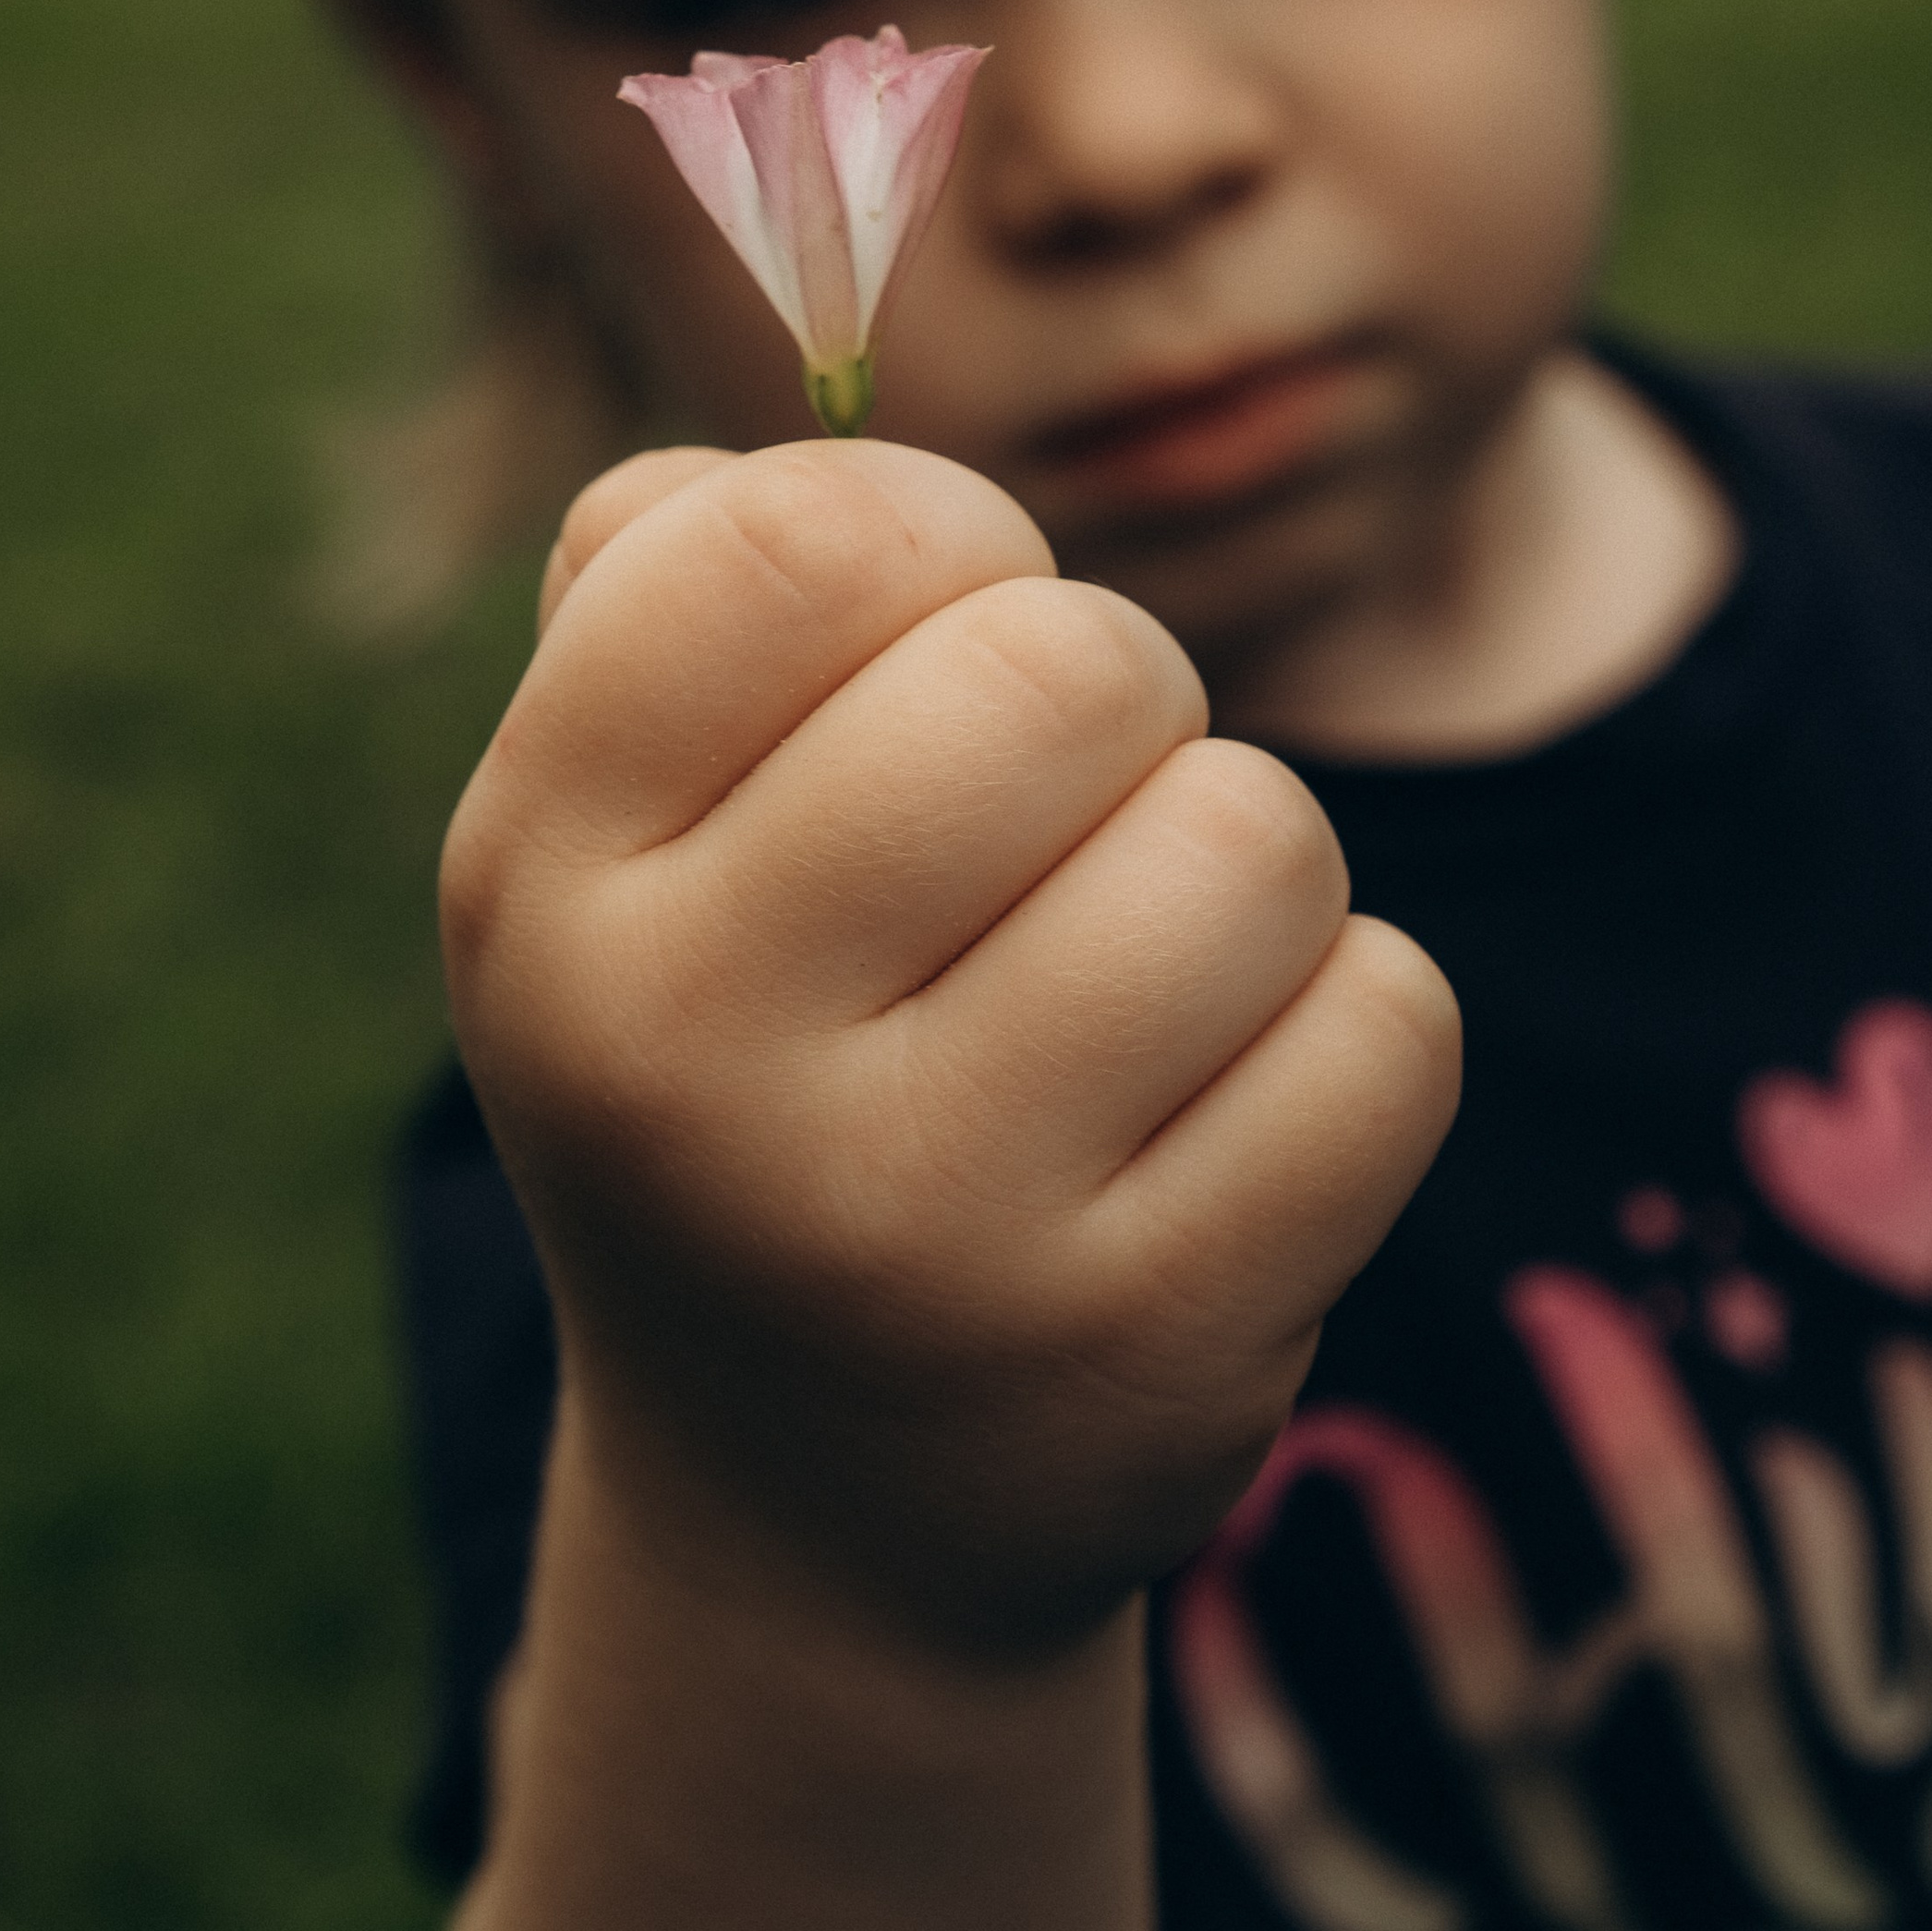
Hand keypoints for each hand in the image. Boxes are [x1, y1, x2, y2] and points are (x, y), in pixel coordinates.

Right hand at [441, 439, 1460, 1652]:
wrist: (817, 1513)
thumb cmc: (750, 1068)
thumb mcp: (622, 852)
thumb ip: (673, 589)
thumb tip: (818, 417)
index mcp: (544, 885)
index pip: (801, 539)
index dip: (936, 534)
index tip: (936, 634)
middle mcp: (693, 1066)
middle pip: (1071, 668)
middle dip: (1117, 702)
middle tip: (1061, 828)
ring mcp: (924, 1233)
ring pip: (1256, 840)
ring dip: (1244, 870)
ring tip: (1139, 982)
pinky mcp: (1148, 1351)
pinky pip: (1387, 1025)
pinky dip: (1348, 1031)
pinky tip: (1228, 1117)